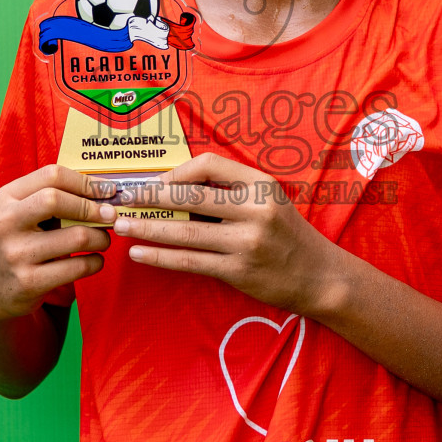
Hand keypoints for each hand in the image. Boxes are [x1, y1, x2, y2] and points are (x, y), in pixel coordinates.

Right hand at [0, 165, 115, 322]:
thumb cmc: (21, 242)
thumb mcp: (24, 214)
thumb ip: (55, 198)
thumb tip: (104, 191)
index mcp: (7, 197)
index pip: (51, 175)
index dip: (85, 182)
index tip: (107, 190)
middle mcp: (6, 222)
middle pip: (56, 200)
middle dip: (92, 207)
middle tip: (110, 215)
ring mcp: (16, 253)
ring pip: (76, 237)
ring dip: (101, 238)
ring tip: (104, 240)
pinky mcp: (29, 281)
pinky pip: (77, 267)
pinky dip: (95, 262)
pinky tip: (95, 261)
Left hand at [113, 153, 350, 316]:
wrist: (320, 277)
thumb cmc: (287, 235)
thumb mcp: (269, 200)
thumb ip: (232, 191)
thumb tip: (175, 187)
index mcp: (261, 184)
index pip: (210, 164)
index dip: (177, 171)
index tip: (154, 182)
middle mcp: (256, 210)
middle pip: (191, 196)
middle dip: (151, 197)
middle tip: (123, 199)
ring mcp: (248, 242)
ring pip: (186, 231)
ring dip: (148, 227)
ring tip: (120, 226)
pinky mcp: (240, 271)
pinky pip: (191, 261)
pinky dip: (161, 257)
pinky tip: (140, 253)